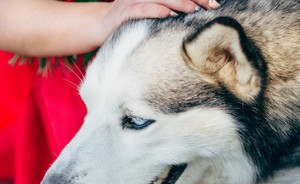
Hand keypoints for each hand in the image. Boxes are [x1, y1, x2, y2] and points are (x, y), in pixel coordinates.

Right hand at [102, 0, 219, 41]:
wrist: (100, 27)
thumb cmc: (129, 22)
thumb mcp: (148, 13)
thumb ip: (165, 11)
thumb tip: (189, 14)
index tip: (213, 2)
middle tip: (212, 5)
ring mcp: (133, 0)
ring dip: (180, 3)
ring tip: (195, 10)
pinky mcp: (125, 11)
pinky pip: (144, 9)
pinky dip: (158, 11)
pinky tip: (170, 15)